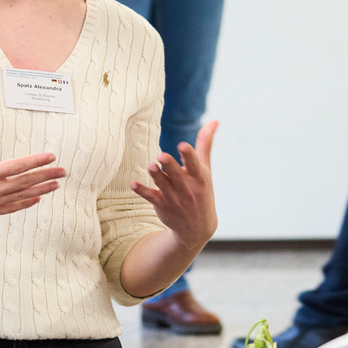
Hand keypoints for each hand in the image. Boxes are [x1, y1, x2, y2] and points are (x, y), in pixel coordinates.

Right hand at [0, 127, 65, 232]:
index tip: (51, 157)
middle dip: (46, 175)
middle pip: (26, 181)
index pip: (18, 166)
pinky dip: (25, 203)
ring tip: (56, 185)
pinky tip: (35, 199)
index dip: (37, 161)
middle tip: (63, 171)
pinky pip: (11, 208)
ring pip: (22, 196)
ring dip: (41, 190)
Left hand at [132, 121, 218, 250]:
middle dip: (169, 166)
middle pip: (176, 174)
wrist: (197, 227)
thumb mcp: (206, 169)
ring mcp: (174, 197)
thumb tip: (214, 120)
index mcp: (199, 177)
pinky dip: (141, 190)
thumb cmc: (201, 190)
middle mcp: (187, 188)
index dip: (188, 155)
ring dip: (156, 176)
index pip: (194, 164)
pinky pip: (150, 196)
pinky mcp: (161, 204)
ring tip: (151, 166)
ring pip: (163, 185)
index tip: (182, 146)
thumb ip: (206, 144)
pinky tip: (132, 183)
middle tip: (161, 156)